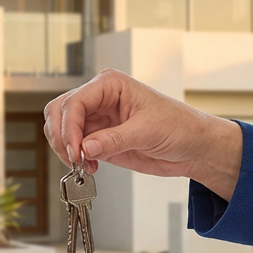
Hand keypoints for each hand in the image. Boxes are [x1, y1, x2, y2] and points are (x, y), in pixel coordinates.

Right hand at [43, 69, 244, 199]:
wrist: (192, 147)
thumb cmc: (178, 127)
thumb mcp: (147, 132)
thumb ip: (113, 140)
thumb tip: (85, 148)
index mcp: (110, 84)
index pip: (76, 101)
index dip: (69, 127)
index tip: (75, 150)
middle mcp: (99, 98)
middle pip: (60, 112)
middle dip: (62, 136)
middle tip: (75, 159)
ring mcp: (97, 118)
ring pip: (61, 129)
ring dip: (65, 148)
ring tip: (84, 165)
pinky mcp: (99, 138)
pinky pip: (74, 146)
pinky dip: (74, 158)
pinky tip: (90, 167)